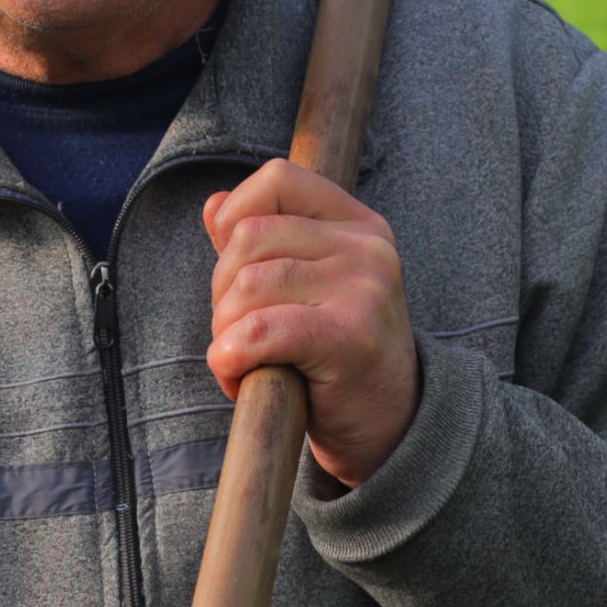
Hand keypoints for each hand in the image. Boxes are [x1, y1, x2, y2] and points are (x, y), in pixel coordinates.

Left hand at [203, 160, 418, 486]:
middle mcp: (367, 248)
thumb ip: (266, 244)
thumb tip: (215, 206)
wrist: (391, 426)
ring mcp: (363, 290)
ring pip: (247, 286)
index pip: (279, 180)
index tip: (234, 270)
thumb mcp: (310, 289)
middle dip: (222, 291)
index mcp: (358, 224)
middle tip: (239, 336)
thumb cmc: (339, 358)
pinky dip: (230, 357)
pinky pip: (259, 331)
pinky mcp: (349, 338)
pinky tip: (239, 379)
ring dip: (224, 332)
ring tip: (245, 363)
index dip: (236, 217)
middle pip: (250, 237)